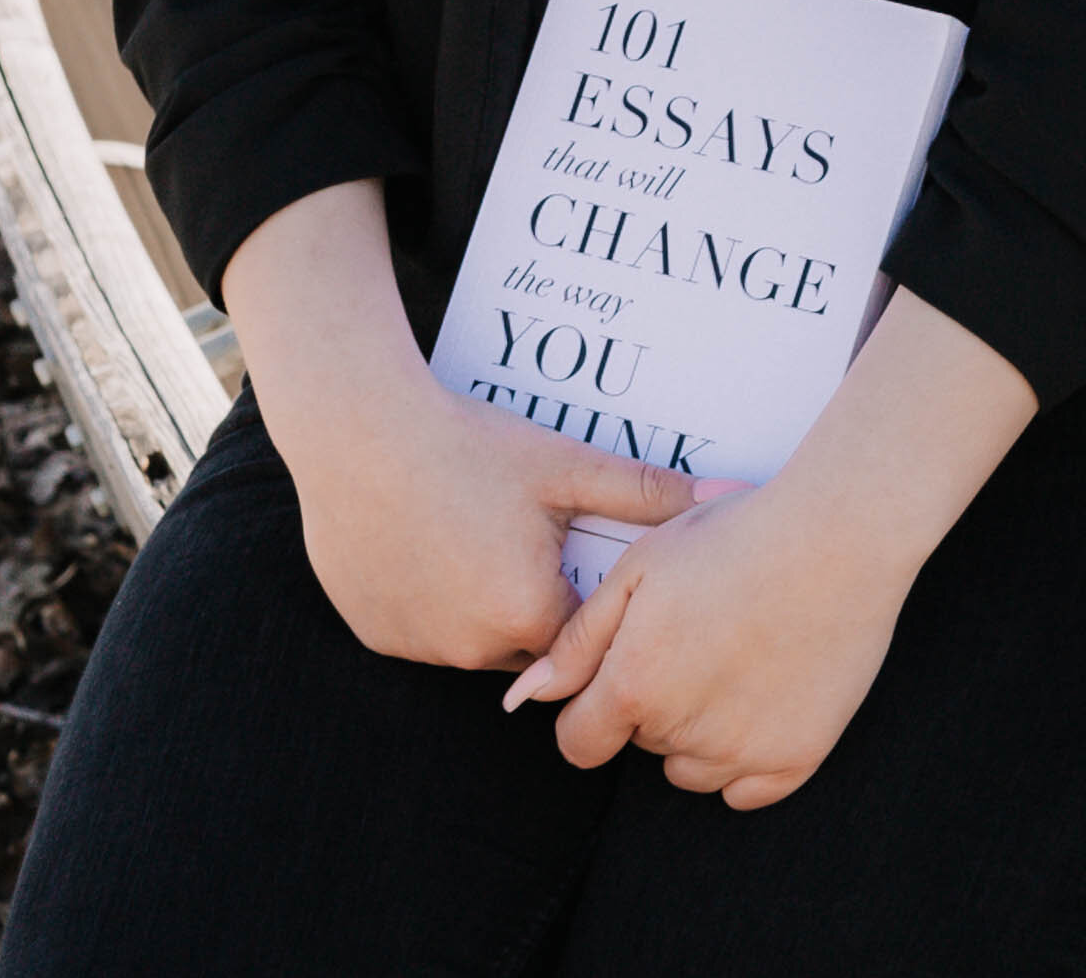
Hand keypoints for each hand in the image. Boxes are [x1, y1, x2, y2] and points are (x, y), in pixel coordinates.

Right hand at [275, 370, 698, 673]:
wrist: (359, 435)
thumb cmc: (470, 448)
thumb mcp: (569, 467)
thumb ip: (648, 492)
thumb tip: (727, 496)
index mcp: (531, 615)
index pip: (592, 639)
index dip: (599, 602)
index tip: (592, 560)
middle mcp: (472, 650)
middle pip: (536, 645)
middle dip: (547, 605)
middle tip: (537, 542)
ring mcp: (418, 647)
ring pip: (478, 643)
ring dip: (492, 608)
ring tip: (487, 536)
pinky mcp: (375, 634)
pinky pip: (425, 632)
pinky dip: (439, 603)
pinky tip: (441, 544)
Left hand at [512, 279, 1037, 803]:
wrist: (842, 533)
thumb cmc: (737, 536)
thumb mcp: (642, 567)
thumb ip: (579, 640)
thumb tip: (530, 696)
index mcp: (635, 686)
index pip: (580, 743)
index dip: (594, 710)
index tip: (629, 673)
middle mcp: (683, 731)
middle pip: (644, 745)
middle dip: (656, 706)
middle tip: (700, 642)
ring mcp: (743, 749)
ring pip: (693, 771)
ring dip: (699, 736)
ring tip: (736, 665)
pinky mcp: (798, 754)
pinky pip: (749, 792)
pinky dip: (747, 763)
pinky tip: (760, 709)